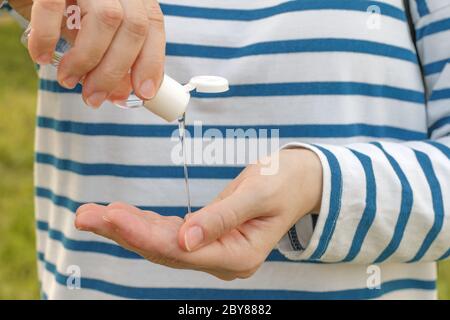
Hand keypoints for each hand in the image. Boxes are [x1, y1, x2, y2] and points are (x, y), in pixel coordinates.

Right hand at [12, 0, 164, 106]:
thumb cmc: (62, 6)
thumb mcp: (90, 31)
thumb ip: (108, 57)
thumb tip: (119, 93)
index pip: (152, 25)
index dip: (152, 62)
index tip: (143, 93)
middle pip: (134, 26)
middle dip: (115, 71)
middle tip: (94, 97)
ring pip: (107, 18)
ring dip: (86, 59)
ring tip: (67, 79)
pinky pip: (54, 5)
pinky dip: (47, 36)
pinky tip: (42, 56)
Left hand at [75, 149, 322, 279]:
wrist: (298, 182)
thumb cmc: (284, 183)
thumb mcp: (258, 194)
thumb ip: (222, 218)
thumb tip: (184, 240)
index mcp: (239, 255)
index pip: (181, 250)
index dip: (144, 234)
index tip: (112, 216)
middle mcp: (222, 260)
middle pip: (164, 251)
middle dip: (123, 232)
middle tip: (85, 216)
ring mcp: (214, 252)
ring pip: (162, 244)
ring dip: (126, 229)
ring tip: (92, 215)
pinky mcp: (206, 238)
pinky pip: (169, 235)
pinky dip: (144, 224)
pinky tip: (121, 216)